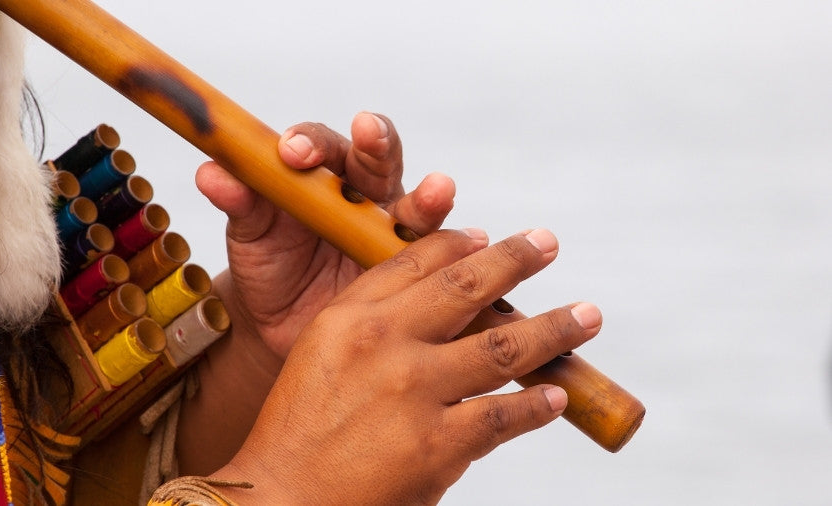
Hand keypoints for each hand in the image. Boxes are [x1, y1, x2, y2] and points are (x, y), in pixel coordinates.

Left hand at [195, 112, 454, 363]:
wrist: (286, 327)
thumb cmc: (270, 267)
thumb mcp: (250, 235)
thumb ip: (240, 202)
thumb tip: (212, 171)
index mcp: (321, 176)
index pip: (322, 145)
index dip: (310, 142)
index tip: (292, 153)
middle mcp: (364, 195)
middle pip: (378, 160)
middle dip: (376, 145)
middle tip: (369, 134)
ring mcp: (394, 232)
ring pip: (417, 206)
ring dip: (429, 196)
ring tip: (438, 192)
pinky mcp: (417, 271)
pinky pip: (440, 260)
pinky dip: (458, 255)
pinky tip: (475, 250)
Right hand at [211, 228, 601, 504]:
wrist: (284, 499)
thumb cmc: (300, 428)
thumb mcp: (320, 353)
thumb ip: (372, 320)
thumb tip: (437, 302)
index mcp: (350, 316)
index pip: (416, 261)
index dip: (460, 243)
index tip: (489, 236)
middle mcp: (384, 342)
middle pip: (467, 286)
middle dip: (516, 259)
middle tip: (547, 244)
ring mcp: (414, 391)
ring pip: (504, 346)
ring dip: (554, 328)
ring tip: (586, 316)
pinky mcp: (437, 445)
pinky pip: (504, 416)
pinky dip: (537, 405)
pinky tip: (556, 396)